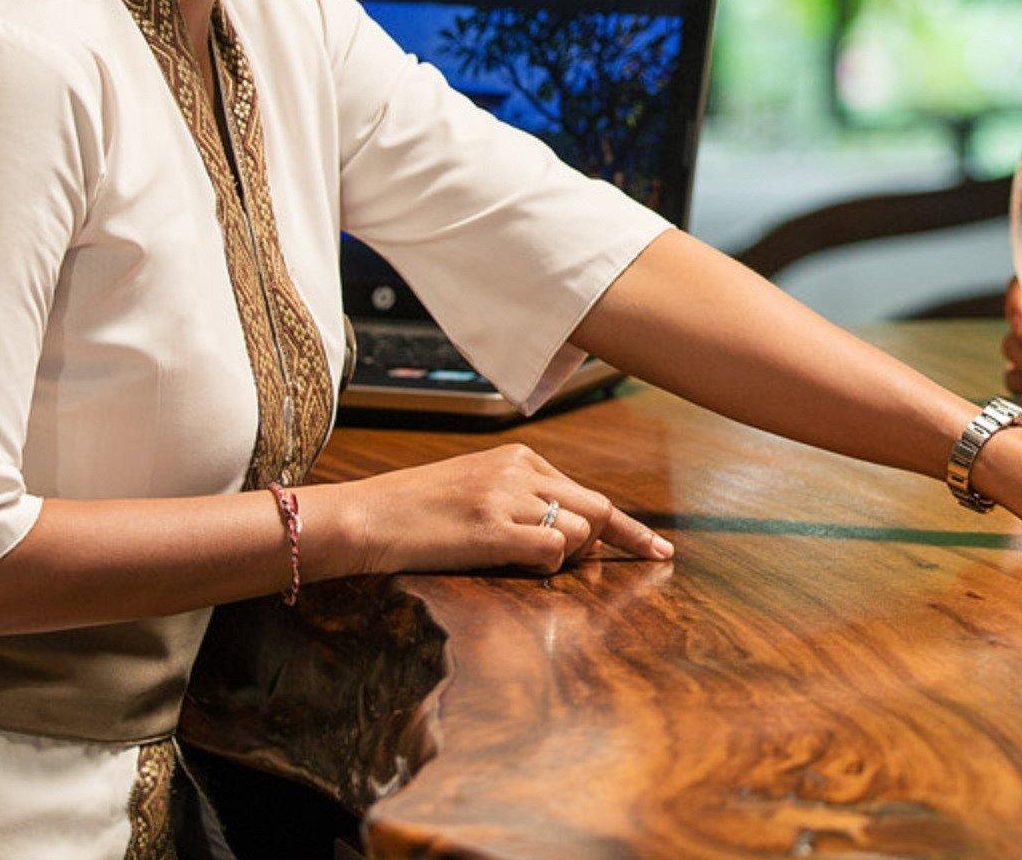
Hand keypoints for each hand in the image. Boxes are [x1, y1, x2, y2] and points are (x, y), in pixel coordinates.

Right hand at [315, 443, 671, 578]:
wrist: (365, 516)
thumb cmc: (415, 511)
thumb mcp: (475, 487)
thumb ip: (521, 499)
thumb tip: (566, 530)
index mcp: (518, 458)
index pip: (586, 492)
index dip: (624, 526)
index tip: (656, 548)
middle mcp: (519, 471)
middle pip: (597, 508)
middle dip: (627, 541)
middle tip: (655, 560)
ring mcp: (506, 498)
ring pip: (578, 531)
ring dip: (568, 558)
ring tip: (525, 562)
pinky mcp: (491, 528)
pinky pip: (550, 550)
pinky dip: (547, 564)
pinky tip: (515, 563)